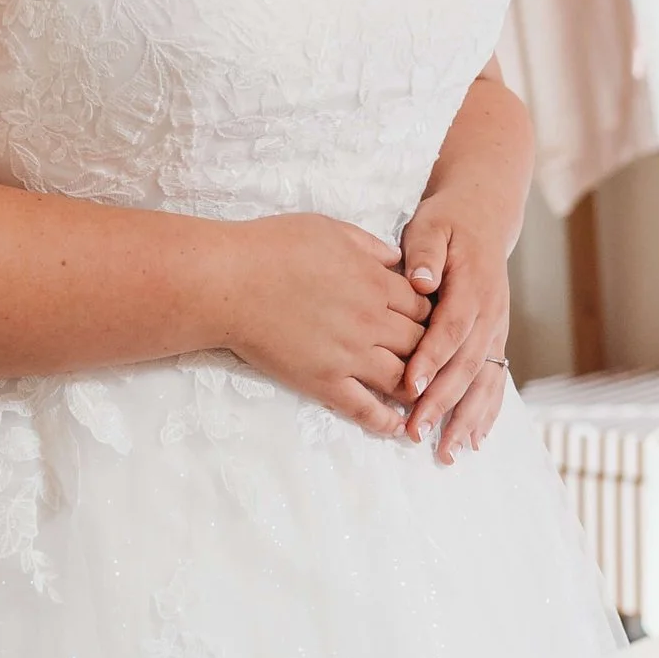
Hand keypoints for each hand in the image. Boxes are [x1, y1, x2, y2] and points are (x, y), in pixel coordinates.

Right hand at [214, 216, 430, 434]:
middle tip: (429, 359)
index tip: (425, 321)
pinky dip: (385, 421)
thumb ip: (369, 246)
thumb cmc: (272, 248)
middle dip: (428, 350)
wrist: (228, 283)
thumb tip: (398, 258)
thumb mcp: (330, 229)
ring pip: (402, 378)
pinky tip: (397, 428)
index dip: (428, 313)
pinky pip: (364, 408)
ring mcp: (349, 356)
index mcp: (375, 282)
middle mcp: (371, 322)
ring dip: (417, 388)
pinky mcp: (323, 382)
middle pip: (420, 342)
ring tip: (424, 396)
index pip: (423, 305)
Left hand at [399, 188, 512, 459]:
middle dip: (443, 402)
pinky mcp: (495, 342)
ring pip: (484, 382)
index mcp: (473, 287)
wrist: (482, 217)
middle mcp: (491, 314)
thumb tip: (419, 280)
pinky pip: (494, 383)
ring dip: (466, 419)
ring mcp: (497, 331)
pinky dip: (484, 415)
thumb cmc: (448, 224)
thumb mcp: (432, 226)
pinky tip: (472, 442)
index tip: (408, 386)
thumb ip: (425, 253)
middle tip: (416, 431)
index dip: (431, 359)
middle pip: (468, 365)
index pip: (451, 329)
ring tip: (446, 452)